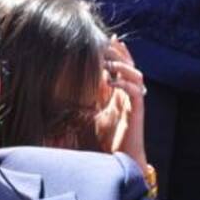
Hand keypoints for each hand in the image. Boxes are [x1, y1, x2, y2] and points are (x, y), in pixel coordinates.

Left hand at [95, 36, 146, 167]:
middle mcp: (126, 96)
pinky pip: (137, 93)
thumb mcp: (86, 115)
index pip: (120, 68)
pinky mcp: (136, 113)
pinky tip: (112, 82)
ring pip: (136, 77)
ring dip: (123, 67)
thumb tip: (63, 86)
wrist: (114, 161)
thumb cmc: (100, 141)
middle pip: (129, 67)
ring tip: (109, 62)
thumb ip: (82, 101)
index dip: (116, 52)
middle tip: (108, 43)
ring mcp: (133, 104)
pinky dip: (125, 85)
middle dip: (120, 54)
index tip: (107, 38)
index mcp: (116, 95)